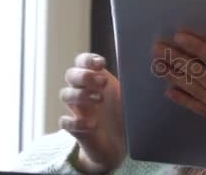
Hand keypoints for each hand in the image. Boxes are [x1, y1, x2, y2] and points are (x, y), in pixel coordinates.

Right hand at [59, 53, 125, 172]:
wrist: (121, 146)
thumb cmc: (124, 114)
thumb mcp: (129, 95)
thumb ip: (130, 81)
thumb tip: (140, 66)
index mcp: (96, 80)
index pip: (82, 62)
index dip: (87, 60)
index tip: (101, 64)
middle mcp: (84, 92)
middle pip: (70, 75)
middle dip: (85, 76)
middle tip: (103, 83)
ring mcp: (78, 110)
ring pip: (65, 94)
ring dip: (80, 95)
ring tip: (100, 100)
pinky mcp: (76, 129)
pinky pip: (65, 122)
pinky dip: (76, 122)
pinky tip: (92, 125)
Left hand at [152, 28, 205, 171]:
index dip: (198, 47)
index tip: (181, 37)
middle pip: (200, 76)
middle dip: (178, 60)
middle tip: (158, 48)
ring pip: (197, 92)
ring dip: (176, 77)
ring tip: (158, 66)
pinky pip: (203, 110)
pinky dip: (186, 101)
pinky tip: (171, 93)